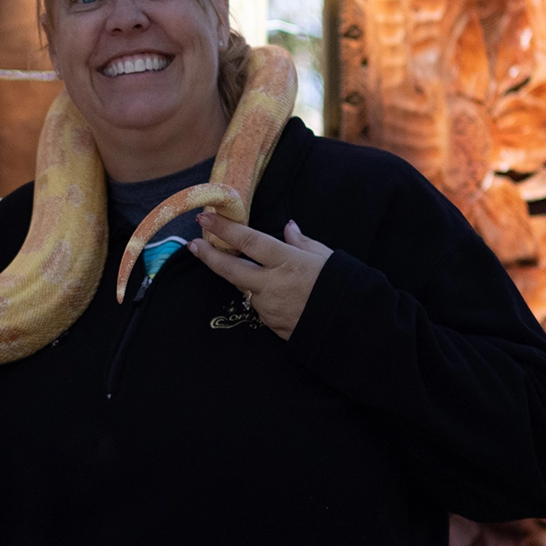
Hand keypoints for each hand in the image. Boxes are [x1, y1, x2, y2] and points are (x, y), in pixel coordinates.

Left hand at [189, 214, 333, 339]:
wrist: (352, 327)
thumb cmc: (343, 287)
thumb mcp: (326, 257)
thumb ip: (302, 242)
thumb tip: (288, 227)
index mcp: (287, 261)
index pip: (248, 241)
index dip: (224, 229)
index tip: (205, 219)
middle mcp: (272, 284)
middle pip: (231, 268)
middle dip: (209, 255)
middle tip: (193, 245)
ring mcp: (269, 307)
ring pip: (245, 288)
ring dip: (242, 278)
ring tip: (256, 271)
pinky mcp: (270, 325)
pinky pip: (260, 306)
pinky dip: (262, 296)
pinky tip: (277, 294)